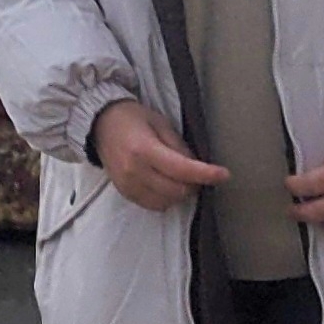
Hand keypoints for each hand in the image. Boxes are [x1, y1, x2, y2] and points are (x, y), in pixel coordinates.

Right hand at [92, 99, 228, 210]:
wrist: (99, 124)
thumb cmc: (131, 118)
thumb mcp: (159, 122)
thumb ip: (178, 146)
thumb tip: (196, 166)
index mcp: (144, 149)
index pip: (181, 169)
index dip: (206, 174)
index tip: (224, 174)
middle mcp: (134, 171)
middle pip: (177, 190)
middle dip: (194, 183)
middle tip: (199, 172)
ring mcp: (128, 185)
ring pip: (167, 202)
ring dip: (180, 193)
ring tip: (180, 177)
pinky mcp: (125, 194)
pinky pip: (154, 205)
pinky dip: (166, 198)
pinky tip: (166, 184)